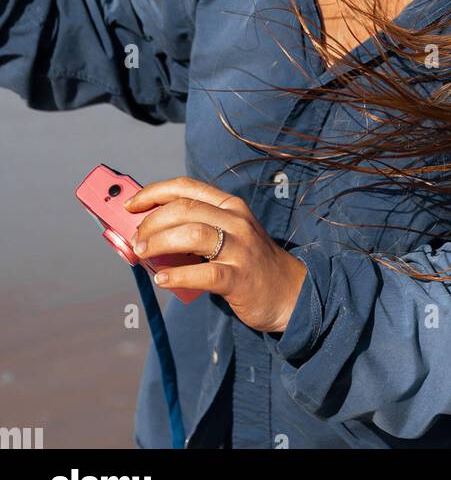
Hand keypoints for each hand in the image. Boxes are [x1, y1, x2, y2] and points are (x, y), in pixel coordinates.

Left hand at [124, 176, 306, 334]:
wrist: (290, 292)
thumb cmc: (250, 263)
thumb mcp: (230, 235)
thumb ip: (197, 229)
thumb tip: (148, 234)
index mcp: (230, 206)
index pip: (187, 187)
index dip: (154, 192)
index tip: (130, 204)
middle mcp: (236, 221)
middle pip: (184, 208)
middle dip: (151, 221)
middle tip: (135, 240)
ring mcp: (240, 248)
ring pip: (192, 234)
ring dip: (159, 243)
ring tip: (142, 255)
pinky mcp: (240, 277)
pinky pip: (204, 273)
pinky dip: (178, 274)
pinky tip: (162, 279)